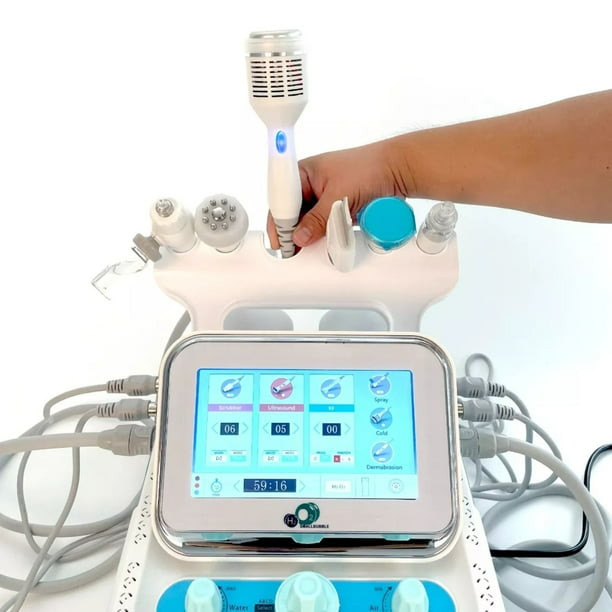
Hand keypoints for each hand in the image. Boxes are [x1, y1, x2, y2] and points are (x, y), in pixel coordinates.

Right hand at [266, 139, 411, 248]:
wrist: (399, 169)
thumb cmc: (368, 168)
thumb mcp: (338, 196)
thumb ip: (317, 219)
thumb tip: (299, 237)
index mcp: (304, 173)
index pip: (282, 201)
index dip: (279, 223)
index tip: (281, 243)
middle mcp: (312, 185)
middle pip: (295, 214)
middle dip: (295, 232)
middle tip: (293, 253)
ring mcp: (326, 197)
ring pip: (311, 222)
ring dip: (312, 235)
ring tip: (308, 251)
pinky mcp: (339, 208)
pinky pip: (326, 225)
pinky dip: (326, 234)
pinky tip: (325, 244)